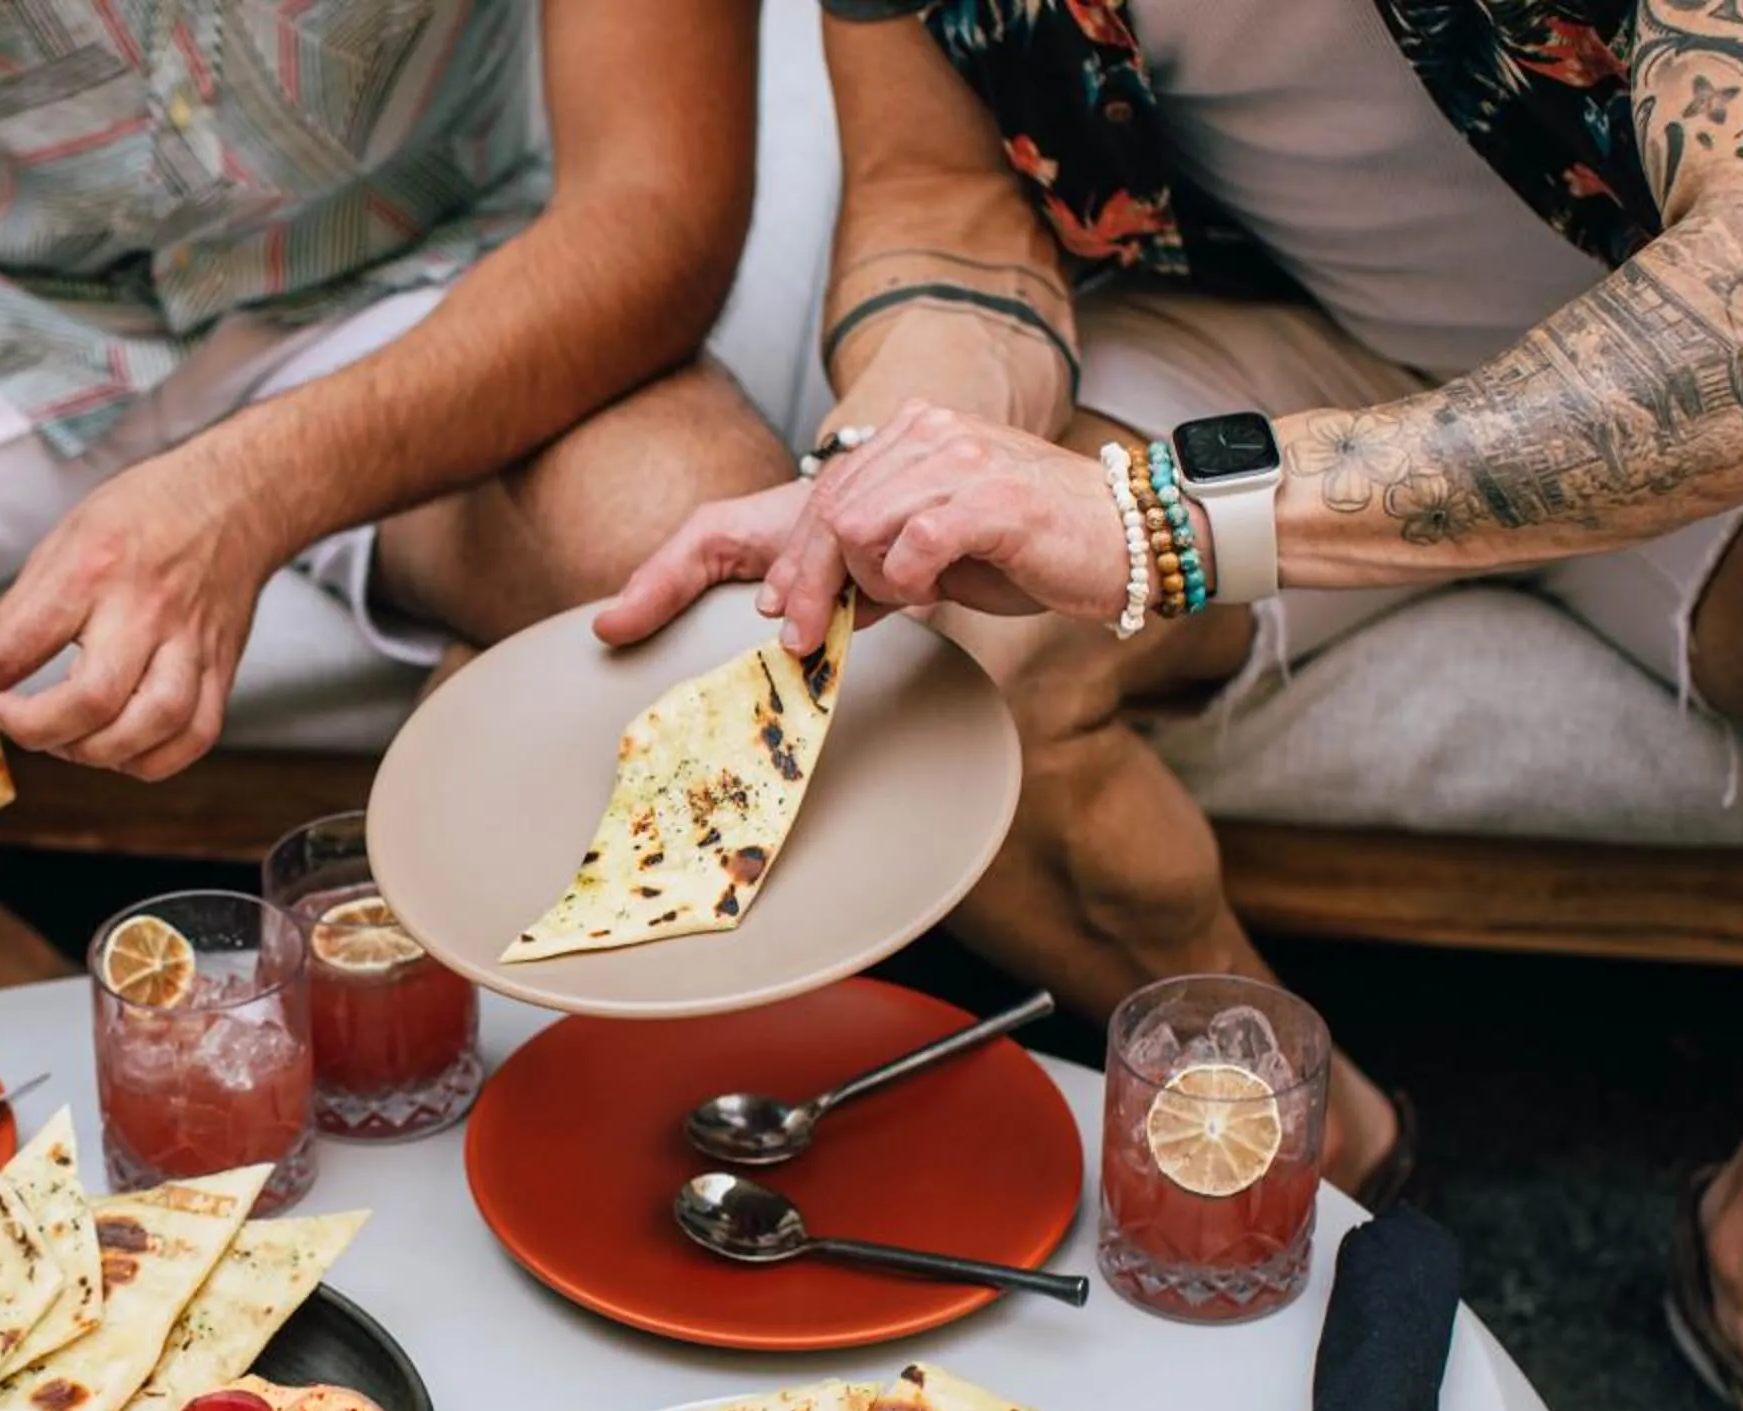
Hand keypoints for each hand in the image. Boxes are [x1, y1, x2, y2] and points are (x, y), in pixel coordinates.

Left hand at [0, 453, 281, 778]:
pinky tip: (118, 746)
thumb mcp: (64, 543)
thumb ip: (11, 614)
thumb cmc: (143, 517)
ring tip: (64, 737)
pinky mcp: (221, 669)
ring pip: (152, 726)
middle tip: (7, 716)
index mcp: (96, 568)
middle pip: (94, 698)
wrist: (236, 500)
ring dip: (95, 751)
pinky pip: (194, 737)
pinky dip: (150, 759)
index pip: (20, 643)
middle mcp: (147, 610)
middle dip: (36, 728)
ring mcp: (191, 644)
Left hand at [600, 402, 1131, 654]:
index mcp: (883, 456)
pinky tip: (955, 576)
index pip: (757, 511)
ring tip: (933, 583)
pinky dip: (920, 575)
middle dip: (799, 588)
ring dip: (881, 580)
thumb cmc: (1030, 548)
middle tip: (803, 638)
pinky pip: (912, 544)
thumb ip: (858, 573)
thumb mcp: (925, 564)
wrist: (1129, 537)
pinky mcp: (985, 493)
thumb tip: (790, 615)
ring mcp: (948, 458)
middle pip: (806, 521)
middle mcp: (909, 440)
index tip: (613, 620)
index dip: (669, 567)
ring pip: (853, 531)